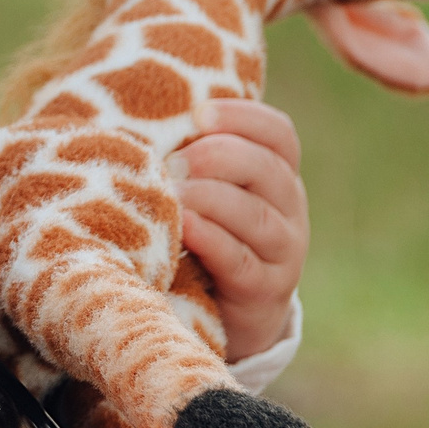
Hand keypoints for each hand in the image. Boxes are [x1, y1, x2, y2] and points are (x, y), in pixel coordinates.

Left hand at [171, 100, 307, 362]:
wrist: (231, 314)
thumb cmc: (206, 236)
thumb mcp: (210, 193)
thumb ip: (193, 159)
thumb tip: (139, 114)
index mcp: (278, 175)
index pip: (279, 134)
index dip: (244, 118)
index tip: (199, 113)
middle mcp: (289, 209)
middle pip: (267, 169)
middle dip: (218, 157)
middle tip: (175, 162)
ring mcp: (282, 252)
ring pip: (255, 215)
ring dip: (210, 198)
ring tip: (173, 194)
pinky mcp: (263, 291)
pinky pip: (239, 260)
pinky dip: (211, 239)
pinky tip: (185, 227)